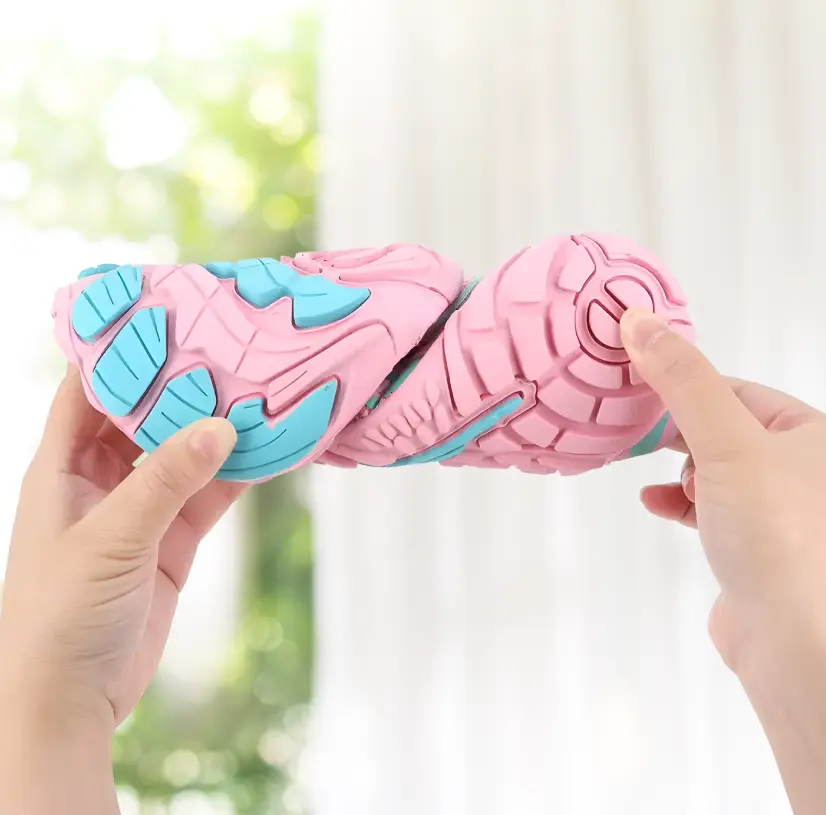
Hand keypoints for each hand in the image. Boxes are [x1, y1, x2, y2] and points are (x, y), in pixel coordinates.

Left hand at [0, 367, 240, 813]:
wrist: (69, 701)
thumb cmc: (58, 617)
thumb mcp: (111, 538)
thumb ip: (165, 480)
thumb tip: (220, 425)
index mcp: (62, 467)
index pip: (88, 388)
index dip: (120, 351)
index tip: (166, 316)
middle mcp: (101, 479)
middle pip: (146, 414)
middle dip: (185, 385)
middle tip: (232, 350)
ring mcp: (141, 510)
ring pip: (186, 454)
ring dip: (220, 431)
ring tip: (263, 395)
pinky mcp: (172, 542)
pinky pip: (209, 496)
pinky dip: (238, 475)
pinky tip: (270, 453)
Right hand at [622, 309, 825, 814]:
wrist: (790, 640)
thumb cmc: (777, 538)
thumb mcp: (726, 440)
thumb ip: (683, 380)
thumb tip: (640, 321)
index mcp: (809, 434)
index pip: (736, 389)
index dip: (686, 384)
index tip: (640, 383)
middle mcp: (798, 468)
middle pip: (721, 427)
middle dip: (678, 430)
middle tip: (638, 428)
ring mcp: (773, 509)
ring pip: (711, 467)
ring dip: (676, 467)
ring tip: (654, 471)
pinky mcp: (750, 544)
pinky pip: (706, 507)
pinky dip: (678, 501)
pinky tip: (656, 503)